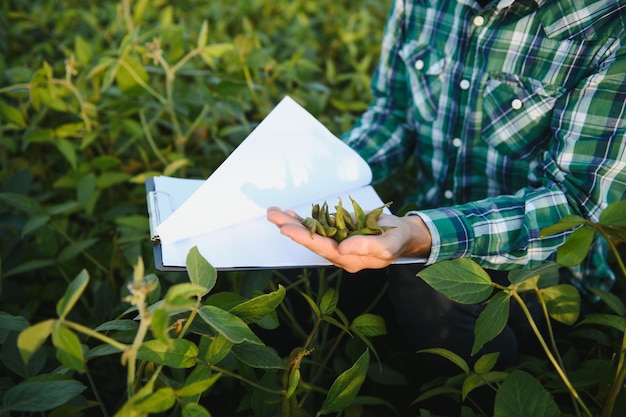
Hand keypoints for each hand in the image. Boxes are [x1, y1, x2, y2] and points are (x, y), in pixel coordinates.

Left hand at [266, 206, 431, 272]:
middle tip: (273, 217)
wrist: (401, 234)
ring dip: (290, 222)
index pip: (324, 249)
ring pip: (310, 232)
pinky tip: (287, 213)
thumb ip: (368, 247)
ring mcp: (336, 241)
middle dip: (291, 228)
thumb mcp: (389, 245)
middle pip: (311, 241)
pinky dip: (301, 219)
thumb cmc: (397, 241)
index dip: (306, 238)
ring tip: (273, 212)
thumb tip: (342, 249)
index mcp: (350, 259)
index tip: (288, 229)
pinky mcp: (336, 231)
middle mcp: (339, 252)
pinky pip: (316, 225)